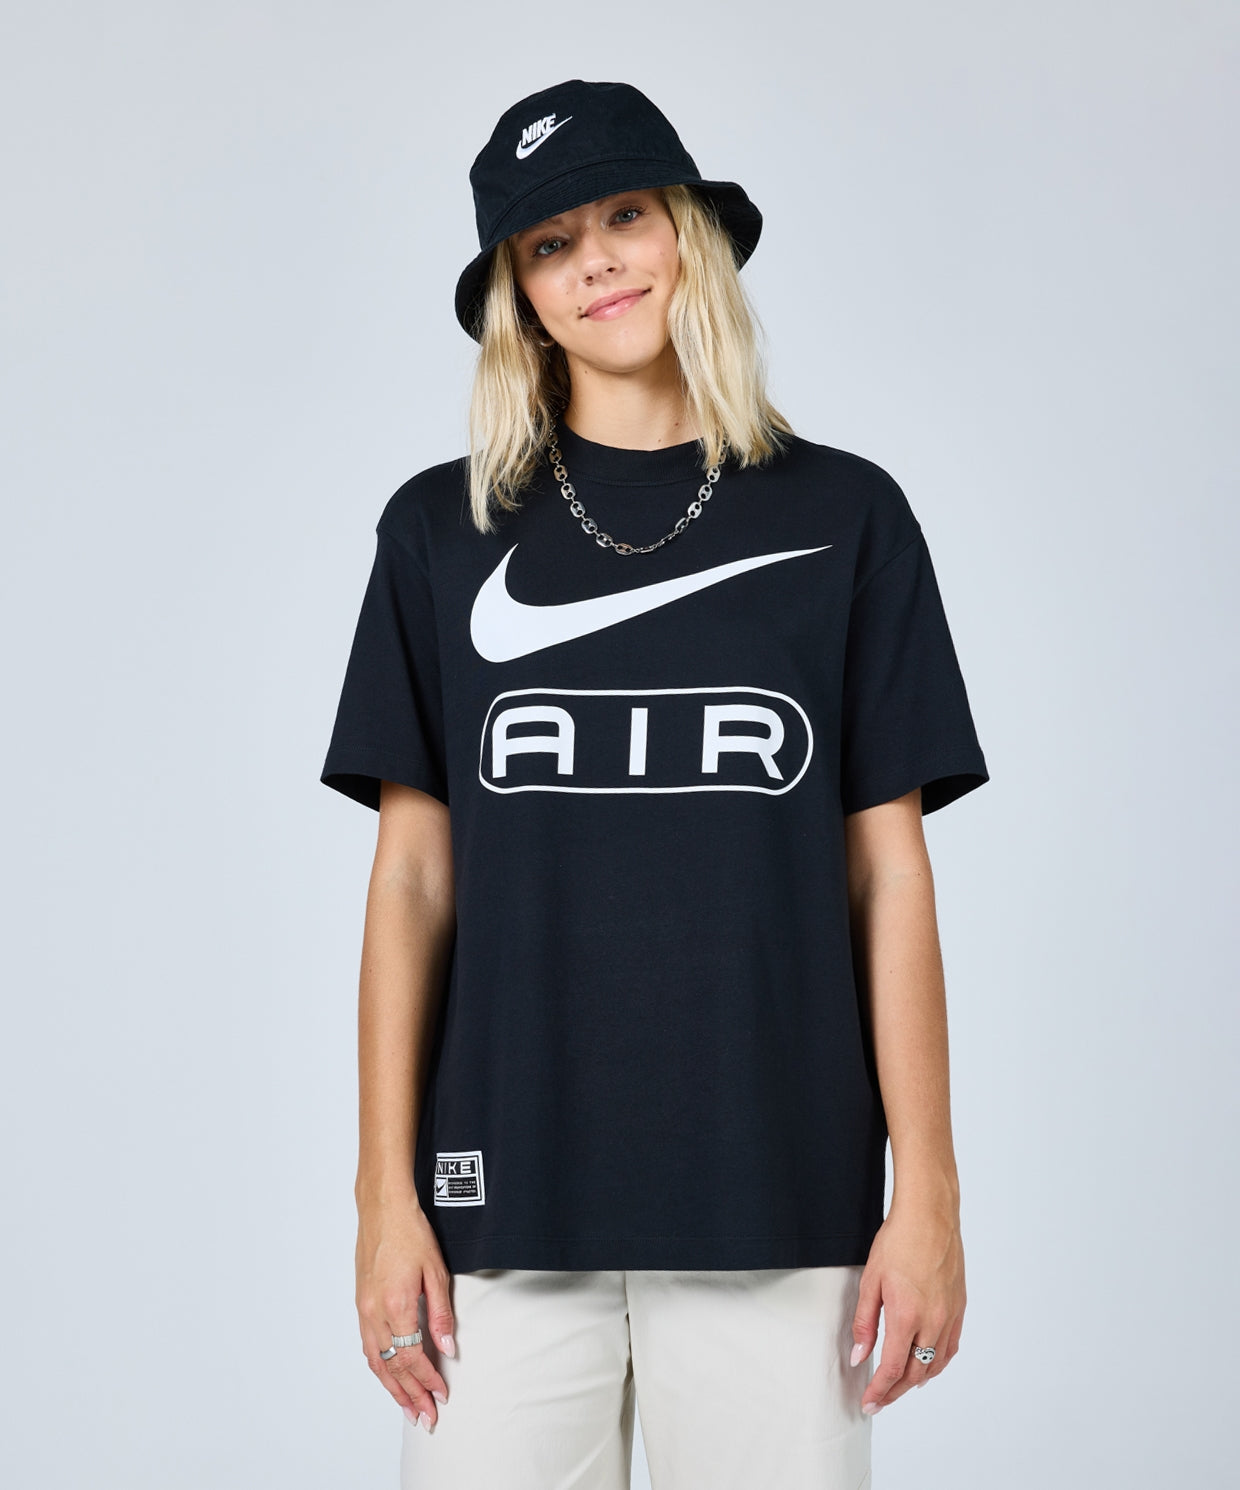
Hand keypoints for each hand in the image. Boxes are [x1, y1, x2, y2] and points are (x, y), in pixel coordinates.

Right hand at [356, 1193, 456, 1430]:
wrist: (382, 1209)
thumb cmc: (411, 1233)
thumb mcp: (435, 1271)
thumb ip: (441, 1314)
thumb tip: (448, 1348)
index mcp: (396, 1305)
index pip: (413, 1357)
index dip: (428, 1380)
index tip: (442, 1394)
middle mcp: (375, 1313)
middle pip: (392, 1368)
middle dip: (410, 1396)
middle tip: (426, 1418)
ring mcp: (364, 1310)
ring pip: (376, 1362)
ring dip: (393, 1389)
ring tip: (408, 1410)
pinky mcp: (360, 1304)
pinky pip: (368, 1348)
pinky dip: (379, 1369)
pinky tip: (388, 1379)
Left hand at [850, 1202, 964, 1414]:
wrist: (930, 1216)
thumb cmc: (898, 1241)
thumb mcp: (871, 1280)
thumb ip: (865, 1323)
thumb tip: (860, 1356)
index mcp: (907, 1316)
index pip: (893, 1369)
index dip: (879, 1390)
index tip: (868, 1402)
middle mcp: (933, 1322)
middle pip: (915, 1373)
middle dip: (895, 1391)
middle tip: (879, 1399)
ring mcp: (949, 1316)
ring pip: (935, 1365)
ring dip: (916, 1381)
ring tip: (899, 1387)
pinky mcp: (959, 1308)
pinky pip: (950, 1348)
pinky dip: (937, 1364)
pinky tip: (927, 1366)